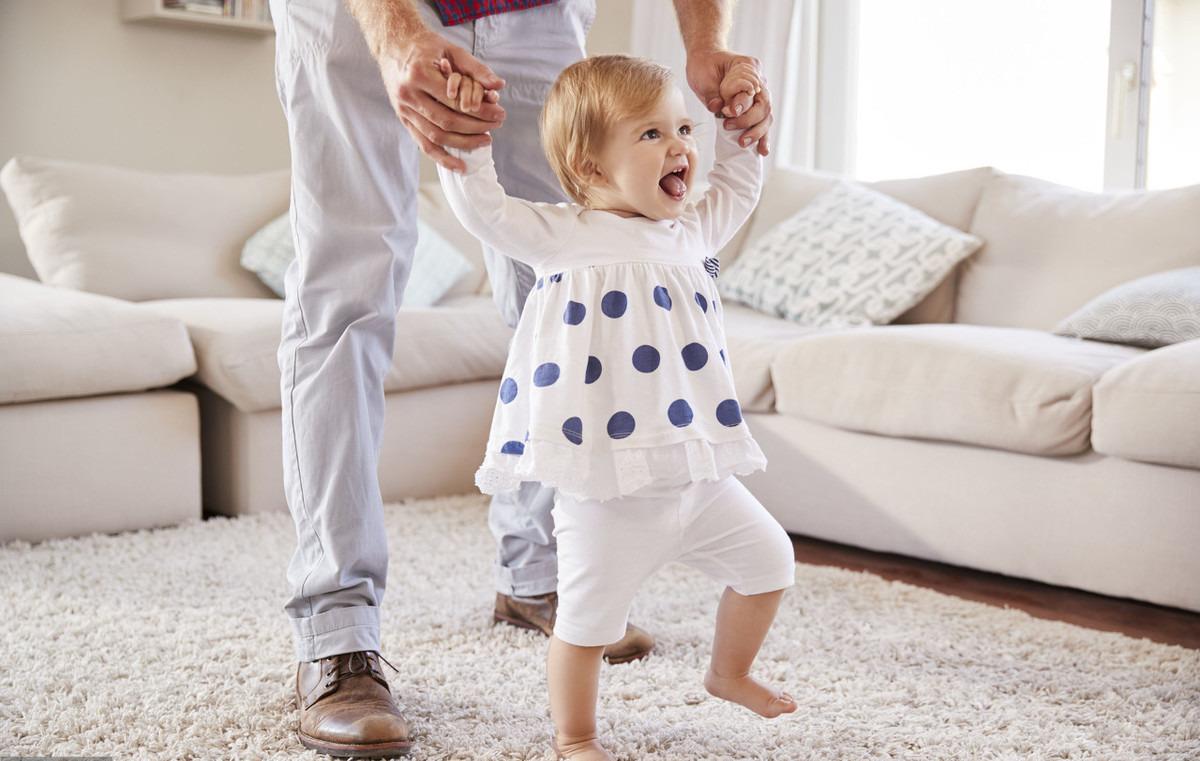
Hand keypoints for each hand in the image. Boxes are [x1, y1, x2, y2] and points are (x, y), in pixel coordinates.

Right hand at [377, 30, 506, 171]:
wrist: (393, 45)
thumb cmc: (426, 47)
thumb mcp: (451, 50)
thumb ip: (475, 68)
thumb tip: (498, 85)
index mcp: (419, 75)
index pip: (455, 101)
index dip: (480, 111)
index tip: (499, 113)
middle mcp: (408, 95)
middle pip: (447, 121)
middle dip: (476, 127)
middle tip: (496, 125)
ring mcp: (403, 110)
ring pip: (436, 136)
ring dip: (464, 142)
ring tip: (485, 140)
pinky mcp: (403, 120)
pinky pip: (424, 145)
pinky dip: (442, 158)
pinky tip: (460, 166)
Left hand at [685, 50, 772, 155]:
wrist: (705, 61)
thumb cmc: (705, 65)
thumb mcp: (704, 76)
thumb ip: (713, 93)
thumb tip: (718, 108)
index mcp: (750, 67)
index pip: (753, 90)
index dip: (742, 104)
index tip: (727, 112)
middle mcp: (759, 81)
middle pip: (764, 105)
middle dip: (749, 121)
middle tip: (728, 126)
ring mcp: (758, 95)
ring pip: (766, 117)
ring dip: (757, 132)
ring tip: (742, 143)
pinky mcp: (753, 107)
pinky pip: (762, 123)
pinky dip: (762, 137)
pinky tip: (762, 150)